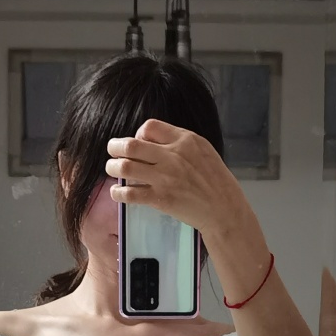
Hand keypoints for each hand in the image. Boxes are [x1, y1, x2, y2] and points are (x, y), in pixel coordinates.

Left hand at [105, 118, 242, 238]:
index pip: (150, 126)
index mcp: (186, 140)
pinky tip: (117, 192)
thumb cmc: (216, 181)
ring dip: (112, 168)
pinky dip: (118, 192)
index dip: (138, 134)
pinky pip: (129, 193)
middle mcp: (173, 156)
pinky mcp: (161, 199)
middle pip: (131, 145)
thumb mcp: (203, 150)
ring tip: (112, 170)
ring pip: (125, 167)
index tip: (139, 144)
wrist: (224, 209)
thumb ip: (180, 143)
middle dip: (115, 147)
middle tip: (111, 151)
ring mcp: (165, 178)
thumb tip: (153, 142)